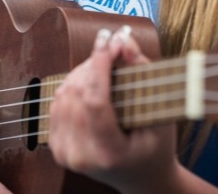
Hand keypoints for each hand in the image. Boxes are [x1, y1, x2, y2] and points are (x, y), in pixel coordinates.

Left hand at [48, 25, 181, 193]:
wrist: (142, 179)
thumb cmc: (156, 149)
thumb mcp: (161, 116)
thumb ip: (142, 77)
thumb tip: (125, 41)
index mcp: (108, 153)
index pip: (95, 100)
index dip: (100, 64)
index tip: (110, 38)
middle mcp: (80, 156)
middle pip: (77, 94)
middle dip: (93, 62)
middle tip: (113, 45)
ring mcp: (64, 152)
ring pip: (64, 95)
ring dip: (83, 71)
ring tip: (105, 61)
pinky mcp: (56, 146)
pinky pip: (58, 103)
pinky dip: (73, 84)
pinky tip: (91, 78)